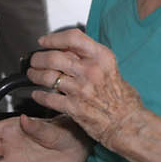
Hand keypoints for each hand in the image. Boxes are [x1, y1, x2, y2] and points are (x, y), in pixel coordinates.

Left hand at [28, 28, 145, 149]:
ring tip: (33, 74)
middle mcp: (91, 71)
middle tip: (34, 60)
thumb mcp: (110, 68)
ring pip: (48, 76)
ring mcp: (82, 89)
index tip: (43, 41)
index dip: (53, 38)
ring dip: (35, 74)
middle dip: (38, 58)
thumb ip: (89, 57)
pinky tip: (37, 94)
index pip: (72, 38)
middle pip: (54, 57)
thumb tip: (65, 49)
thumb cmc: (122, 97)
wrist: (127, 123)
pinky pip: (48, 97)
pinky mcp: (74, 107)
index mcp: (101, 57)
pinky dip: (39, 95)